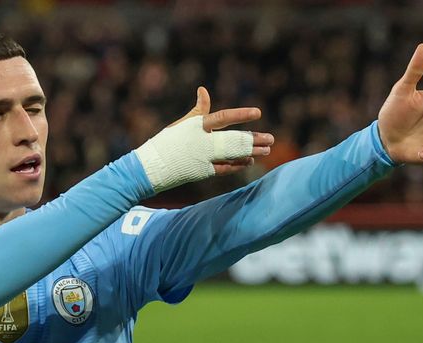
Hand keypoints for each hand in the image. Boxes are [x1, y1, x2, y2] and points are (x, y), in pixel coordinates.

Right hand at [135, 87, 273, 191]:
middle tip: (271, 138)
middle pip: (234, 139)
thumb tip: (203, 90)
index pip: (223, 117)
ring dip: (251, 152)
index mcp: (197, 126)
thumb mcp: (182, 124)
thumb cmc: (168, 142)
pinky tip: (248, 161)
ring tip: (266, 150)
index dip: (241, 115)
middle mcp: (202, 142)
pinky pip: (225, 168)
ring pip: (233, 154)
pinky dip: (237, 164)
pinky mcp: (202, 172)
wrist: (151, 166)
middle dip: (254, 139)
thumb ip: (198, 110)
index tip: (257, 113)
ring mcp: (203, 158)